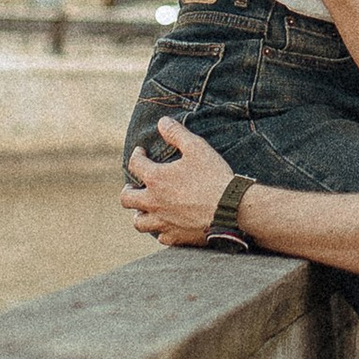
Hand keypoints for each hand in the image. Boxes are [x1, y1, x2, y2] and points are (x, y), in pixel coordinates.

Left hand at [123, 118, 239, 244]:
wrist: (231, 209)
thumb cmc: (214, 177)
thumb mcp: (196, 147)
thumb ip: (176, 133)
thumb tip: (162, 121)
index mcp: (156, 179)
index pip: (135, 164)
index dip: (136, 155)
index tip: (141, 152)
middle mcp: (153, 202)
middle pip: (126, 198)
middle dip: (128, 189)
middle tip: (134, 185)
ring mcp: (163, 222)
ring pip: (139, 222)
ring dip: (140, 214)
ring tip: (145, 208)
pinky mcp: (176, 237)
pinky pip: (160, 237)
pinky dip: (161, 230)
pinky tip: (167, 225)